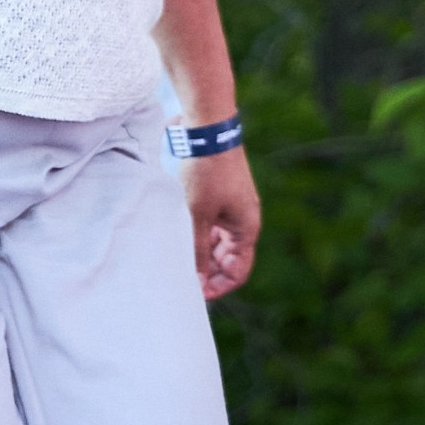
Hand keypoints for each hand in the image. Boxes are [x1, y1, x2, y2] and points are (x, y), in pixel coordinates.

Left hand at [184, 149, 260, 301]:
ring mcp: (233, 208)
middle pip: (229, 259)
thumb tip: (197, 281)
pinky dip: (200, 235)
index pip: (238, 271)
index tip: (195, 292)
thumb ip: (198, 250)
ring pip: (219, 243)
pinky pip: (214, 226)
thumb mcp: (197, 216)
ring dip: (202, 253)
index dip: (218, 286)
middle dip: (208, 271)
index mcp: (246, 228)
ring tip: (178, 258)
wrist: (207, 132)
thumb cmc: (205, 174)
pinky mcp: (222, 198)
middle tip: (182, 277)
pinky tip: (181, 236)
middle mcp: (244, 221)